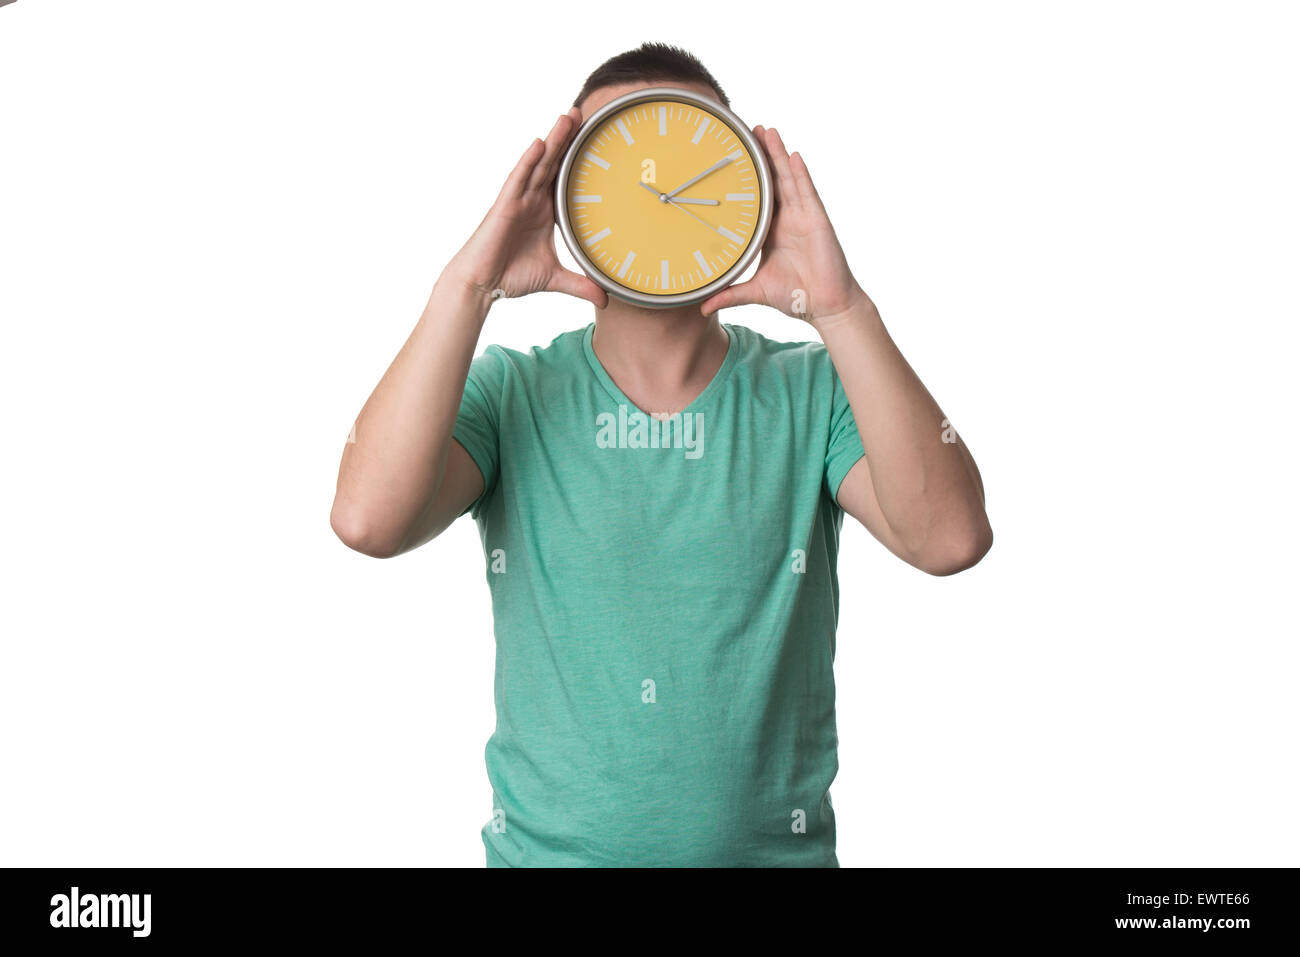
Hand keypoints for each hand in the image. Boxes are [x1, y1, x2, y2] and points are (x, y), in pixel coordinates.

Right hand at [445, 108, 607, 307]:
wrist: (483, 285)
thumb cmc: (511, 275)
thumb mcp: (554, 278)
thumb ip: (580, 285)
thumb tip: (606, 299)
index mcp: (544, 210)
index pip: (564, 177)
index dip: (577, 157)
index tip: (596, 138)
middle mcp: (531, 199)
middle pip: (553, 162)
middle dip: (567, 137)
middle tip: (585, 112)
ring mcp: (518, 199)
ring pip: (538, 164)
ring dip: (553, 140)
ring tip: (569, 117)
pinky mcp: (504, 206)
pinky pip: (518, 179)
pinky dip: (528, 161)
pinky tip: (540, 144)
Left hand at [699, 126, 867, 323]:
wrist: (824, 307)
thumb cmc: (795, 296)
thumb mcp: (755, 291)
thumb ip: (729, 294)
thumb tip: (700, 307)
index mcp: (772, 231)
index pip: (758, 197)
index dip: (748, 176)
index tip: (732, 157)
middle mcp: (787, 219)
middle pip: (773, 180)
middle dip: (762, 155)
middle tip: (748, 129)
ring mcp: (803, 217)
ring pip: (788, 179)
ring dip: (778, 154)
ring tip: (766, 130)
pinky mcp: (817, 221)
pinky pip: (807, 192)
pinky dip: (800, 173)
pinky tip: (793, 155)